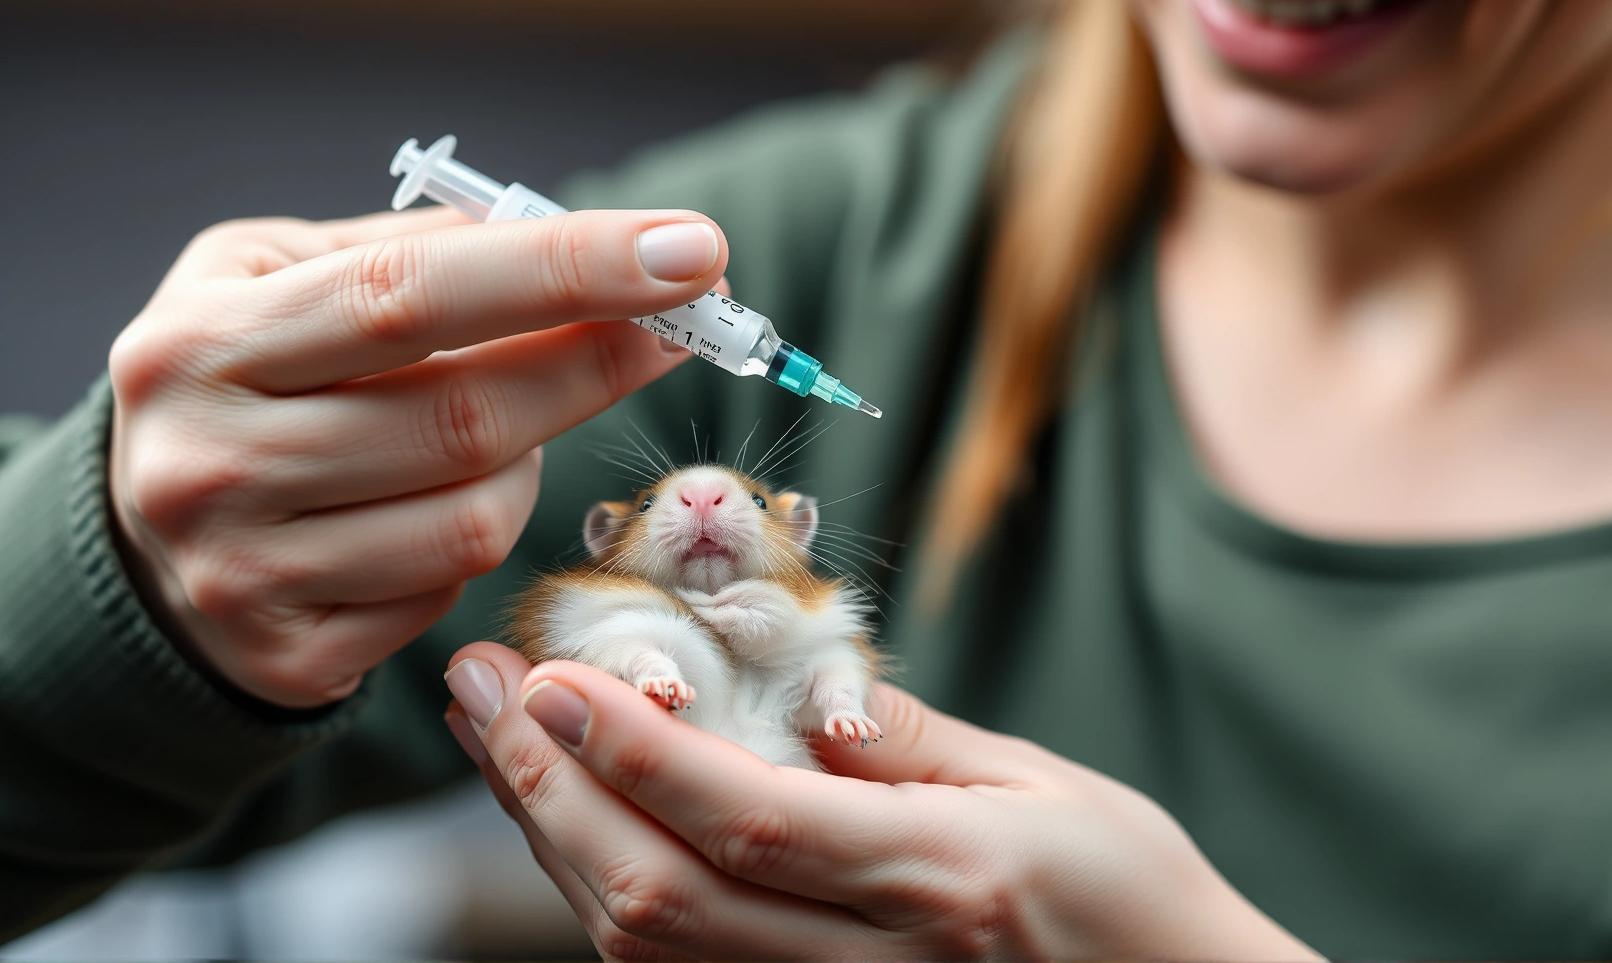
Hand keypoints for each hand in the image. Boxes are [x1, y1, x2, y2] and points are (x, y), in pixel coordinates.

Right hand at [109, 208, 727, 706]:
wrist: (142, 542)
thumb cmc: (245, 380)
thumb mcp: (274, 277)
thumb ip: (409, 249)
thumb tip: (586, 247)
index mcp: (202, 343)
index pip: (414, 291)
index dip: (567, 267)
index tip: (693, 250)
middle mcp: (208, 463)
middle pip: (468, 414)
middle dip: (601, 361)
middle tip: (684, 323)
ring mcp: (244, 575)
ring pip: (477, 519)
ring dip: (532, 463)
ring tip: (508, 424)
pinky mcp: (289, 658)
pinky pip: (450, 593)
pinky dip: (478, 536)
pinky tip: (447, 502)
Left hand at [443, 642, 1318, 960]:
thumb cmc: (1131, 897)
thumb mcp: (1045, 788)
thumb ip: (914, 742)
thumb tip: (805, 687)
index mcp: (938, 881)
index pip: (747, 819)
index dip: (632, 752)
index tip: (549, 677)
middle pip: (661, 898)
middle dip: (547, 791)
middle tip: (479, 688)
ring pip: (649, 948)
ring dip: (554, 838)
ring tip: (502, 738)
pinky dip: (604, 896)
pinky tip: (572, 821)